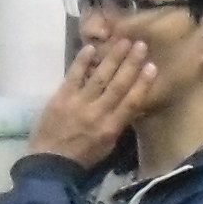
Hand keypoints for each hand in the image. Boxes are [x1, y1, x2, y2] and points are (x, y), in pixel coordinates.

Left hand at [30, 37, 157, 163]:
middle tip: (141, 44)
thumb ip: (119, 124)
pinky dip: (82, 61)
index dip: (143, 83)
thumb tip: (133, 104)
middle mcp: (97, 113)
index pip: (131, 102)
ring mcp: (78, 103)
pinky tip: (91, 47)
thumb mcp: (108, 147)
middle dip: (131, 63)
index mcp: (111, 128)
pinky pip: (74, 75)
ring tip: (123, 40)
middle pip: (118, 84)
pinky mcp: (61, 97)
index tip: (153, 66)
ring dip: (112, 57)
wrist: (50, 163)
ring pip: (99, 76)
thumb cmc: (83, 157)